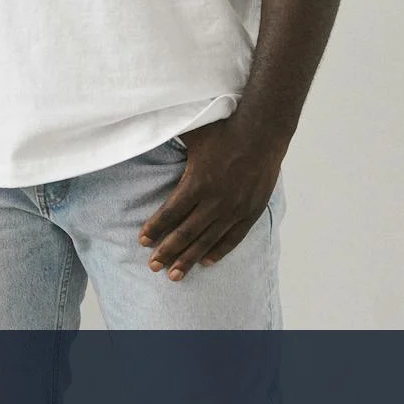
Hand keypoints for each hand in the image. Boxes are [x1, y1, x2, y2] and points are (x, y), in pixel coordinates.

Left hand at [138, 120, 285, 280]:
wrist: (263, 132)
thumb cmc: (223, 129)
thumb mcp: (191, 133)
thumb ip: (166, 137)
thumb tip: (140, 131)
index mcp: (197, 182)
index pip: (170, 213)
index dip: (154, 229)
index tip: (142, 241)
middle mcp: (216, 200)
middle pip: (186, 233)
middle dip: (167, 252)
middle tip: (152, 266)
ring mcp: (235, 209)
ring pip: (208, 240)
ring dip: (189, 258)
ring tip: (174, 275)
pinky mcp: (251, 211)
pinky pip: (233, 238)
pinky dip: (218, 251)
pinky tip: (206, 262)